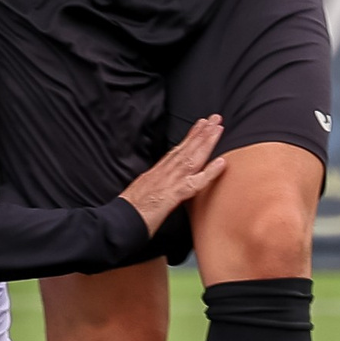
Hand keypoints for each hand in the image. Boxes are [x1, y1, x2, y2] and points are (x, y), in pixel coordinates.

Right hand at [116, 114, 227, 233]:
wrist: (118, 222)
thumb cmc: (128, 212)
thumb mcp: (139, 194)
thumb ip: (153, 186)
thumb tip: (159, 186)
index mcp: (155, 173)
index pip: (176, 151)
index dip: (189, 137)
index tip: (200, 125)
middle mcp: (162, 173)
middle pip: (185, 149)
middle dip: (201, 133)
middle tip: (215, 118)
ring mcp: (168, 183)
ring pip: (190, 159)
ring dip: (205, 142)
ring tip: (218, 128)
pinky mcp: (172, 196)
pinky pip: (194, 183)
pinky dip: (209, 172)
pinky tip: (221, 162)